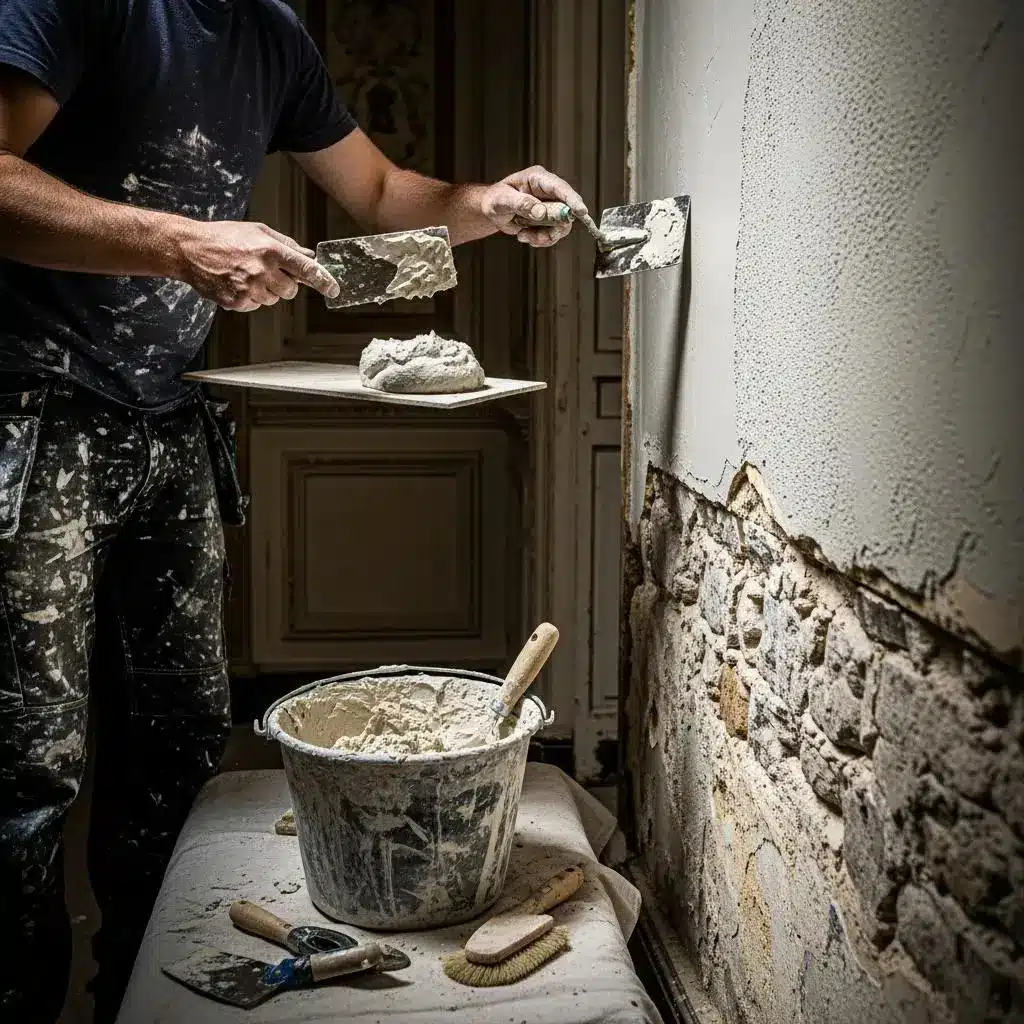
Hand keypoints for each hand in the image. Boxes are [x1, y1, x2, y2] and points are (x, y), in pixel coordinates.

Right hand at [172, 220, 339, 311]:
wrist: (190, 249)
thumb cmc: (225, 237)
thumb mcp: (258, 231)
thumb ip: (286, 244)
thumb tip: (309, 256)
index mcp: (270, 250)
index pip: (305, 269)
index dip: (323, 280)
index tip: (333, 289)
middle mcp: (262, 270)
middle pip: (291, 291)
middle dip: (285, 284)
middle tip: (268, 272)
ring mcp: (249, 288)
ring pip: (273, 300)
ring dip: (266, 291)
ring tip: (246, 274)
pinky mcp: (238, 301)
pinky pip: (256, 305)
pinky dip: (250, 297)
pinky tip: (237, 282)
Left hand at [479, 166, 587, 246]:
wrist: (491, 211)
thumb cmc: (495, 199)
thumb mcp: (502, 199)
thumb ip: (521, 203)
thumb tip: (540, 212)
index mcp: (538, 179)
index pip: (560, 188)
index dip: (572, 199)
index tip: (581, 212)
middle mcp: (548, 192)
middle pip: (566, 210)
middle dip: (555, 226)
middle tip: (539, 235)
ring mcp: (549, 207)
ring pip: (560, 226)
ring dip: (544, 236)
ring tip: (524, 236)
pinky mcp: (547, 221)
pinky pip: (552, 235)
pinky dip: (539, 240)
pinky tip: (523, 236)